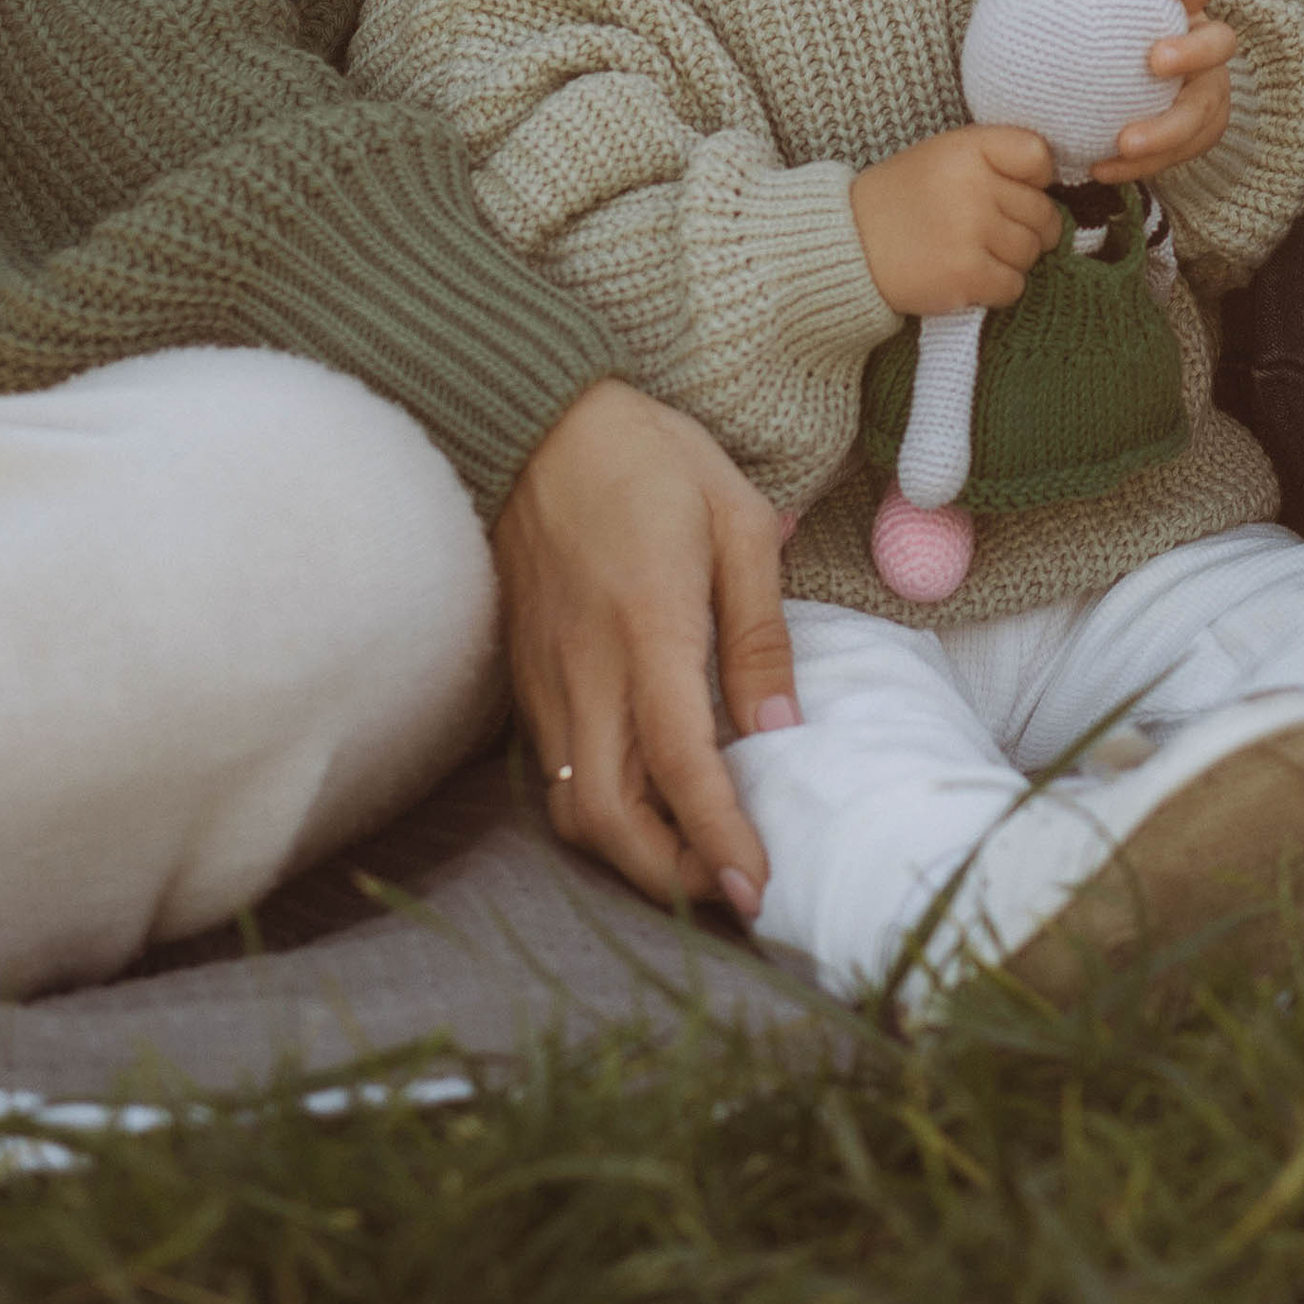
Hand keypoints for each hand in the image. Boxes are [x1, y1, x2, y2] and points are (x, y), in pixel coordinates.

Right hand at [492, 378, 797, 920]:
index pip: (681, 766)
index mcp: (648, 625)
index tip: (757, 887)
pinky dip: (597, 808)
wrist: (539, 416)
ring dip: (628, 852)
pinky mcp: (524, 673)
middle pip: (605, 816)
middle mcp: (585, 667)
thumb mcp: (736, 520)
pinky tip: (646, 801)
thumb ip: (759, 633)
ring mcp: (544, 675)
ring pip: (569, 805)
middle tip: (730, 887)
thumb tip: (779, 734)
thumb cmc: (650, 457)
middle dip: (665, 876)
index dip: (719, 840)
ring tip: (694, 857)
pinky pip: (552, 769)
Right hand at [851, 125, 1063, 314]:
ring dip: (1010, 260)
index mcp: (968, 147)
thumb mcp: (944, 156)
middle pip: (1043, 213)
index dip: (1035, 179)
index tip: (1013, 189)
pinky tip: (966, 275)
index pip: (1038, 156)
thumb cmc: (903, 199)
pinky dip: (996, 287)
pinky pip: (1014, 286)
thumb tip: (1054, 189)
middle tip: (988, 230)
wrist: (847, 245)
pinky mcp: (966, 275)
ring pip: (1031, 253)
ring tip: (971, 252)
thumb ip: (995, 160)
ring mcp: (971, 232)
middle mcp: (974, 185)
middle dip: (1026, 228)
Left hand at [1088, 0, 1234, 179]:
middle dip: (1192, 51)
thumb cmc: (1101, 37)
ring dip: (1166, 129)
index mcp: (1183, 6)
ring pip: (1205, 111)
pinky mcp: (1200, 132)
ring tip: (1124, 143)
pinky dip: (1143, 165)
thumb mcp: (1094, 6)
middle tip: (1155, 61)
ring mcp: (1208, 90)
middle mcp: (1205, 45)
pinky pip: (1180, 153)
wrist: (1113, 90)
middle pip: (1220, 42)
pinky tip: (1102, 168)